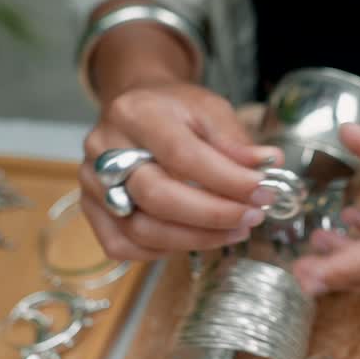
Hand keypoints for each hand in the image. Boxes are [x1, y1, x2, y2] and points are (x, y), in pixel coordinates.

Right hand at [80, 83, 281, 260]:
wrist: (136, 108)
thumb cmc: (174, 110)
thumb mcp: (209, 109)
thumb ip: (235, 140)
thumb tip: (268, 165)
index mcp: (136, 114)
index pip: (182, 155)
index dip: (226, 180)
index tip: (263, 192)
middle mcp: (104, 149)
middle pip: (157, 196)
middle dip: (213, 215)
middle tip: (252, 217)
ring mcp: (92, 182)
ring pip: (141, 229)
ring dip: (196, 238)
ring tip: (235, 230)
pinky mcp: (91, 209)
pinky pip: (123, 246)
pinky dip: (163, 250)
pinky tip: (194, 237)